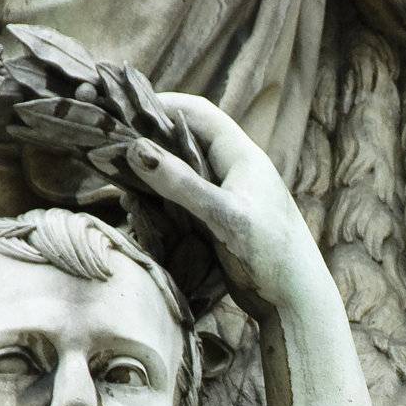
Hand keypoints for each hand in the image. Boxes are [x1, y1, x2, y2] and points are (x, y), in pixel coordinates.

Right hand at [126, 94, 328, 315]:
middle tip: (109, 139)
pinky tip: (135, 202)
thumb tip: (137, 149)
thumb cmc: (274, 254)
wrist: (296, 301)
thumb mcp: (226, 215)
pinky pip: (180, 201)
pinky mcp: (217, 224)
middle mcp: (232, 171)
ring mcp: (224, 198)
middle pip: (185, 140)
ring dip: (151, 170)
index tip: (124, 107)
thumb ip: (183, 184)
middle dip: (150, 137)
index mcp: (242, 156)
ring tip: (113, 169)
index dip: (163, 104)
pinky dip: (158, 198)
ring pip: (180, 171)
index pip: (199, 114)